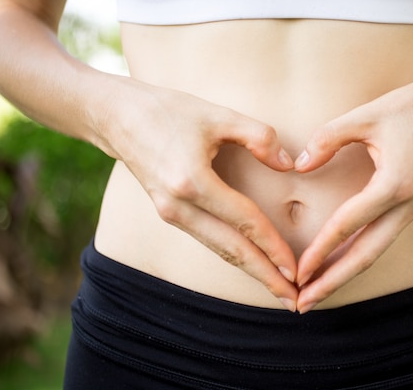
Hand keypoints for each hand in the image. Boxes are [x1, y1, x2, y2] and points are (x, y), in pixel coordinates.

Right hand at [97, 78, 298, 310]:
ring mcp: (170, 213)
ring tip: (278, 289)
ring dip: (251, 271)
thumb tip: (289, 166)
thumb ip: (259, 137)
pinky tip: (252, 263)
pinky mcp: (169, 213)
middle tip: (295, 302)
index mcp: (191, 181)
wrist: (115, 116)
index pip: (244, 222)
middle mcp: (178, 206)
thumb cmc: (168, 110)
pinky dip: (233, 255)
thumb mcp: (218, 115)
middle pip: (231, 250)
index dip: (273, 247)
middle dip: (265, 277)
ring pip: (219, 250)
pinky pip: (207, 239)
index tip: (297, 269)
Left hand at [293, 72, 412, 312]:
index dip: (319, 251)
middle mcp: (408, 204)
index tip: (297, 273)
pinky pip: (384, 237)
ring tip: (318, 292)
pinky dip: (360, 255)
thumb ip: (328, 139)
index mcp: (395, 184)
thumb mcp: (366, 115)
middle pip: (366, 255)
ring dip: (346, 273)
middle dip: (333, 282)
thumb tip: (300, 166)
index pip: (348, 225)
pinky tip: (341, 262)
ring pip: (376, 251)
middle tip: (303, 305)